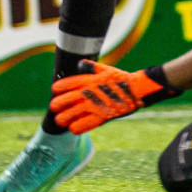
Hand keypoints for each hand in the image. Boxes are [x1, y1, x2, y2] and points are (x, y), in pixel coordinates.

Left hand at [49, 61, 177, 133]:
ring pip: (69, 116)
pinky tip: (73, 128)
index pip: (64, 85)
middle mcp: (87, 93)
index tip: (55, 90)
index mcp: (87, 80)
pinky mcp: (100, 117)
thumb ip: (90, 67)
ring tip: (61, 121)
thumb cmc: (121, 78)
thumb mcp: (104, 69)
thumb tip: (80, 64)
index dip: (57, 88)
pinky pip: (82, 126)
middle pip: (62, 102)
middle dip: (56, 105)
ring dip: (63, 119)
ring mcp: (92, 106)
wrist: (136, 90)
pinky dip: (76, 128)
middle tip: (55, 108)